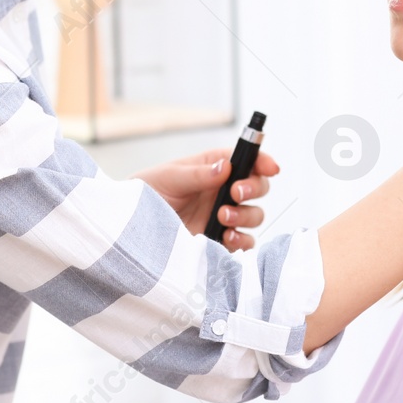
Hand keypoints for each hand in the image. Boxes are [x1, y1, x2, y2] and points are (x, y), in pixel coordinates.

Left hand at [131, 147, 280, 250]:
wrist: (131, 228)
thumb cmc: (147, 193)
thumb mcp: (169, 177)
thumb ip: (198, 174)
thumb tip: (225, 167)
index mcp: (214, 168)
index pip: (247, 160)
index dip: (263, 161)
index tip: (270, 167)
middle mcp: (223, 191)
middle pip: (258, 188)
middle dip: (254, 189)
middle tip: (235, 193)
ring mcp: (223, 217)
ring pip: (254, 215)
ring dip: (245, 216)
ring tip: (222, 217)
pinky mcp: (219, 241)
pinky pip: (244, 242)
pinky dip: (242, 240)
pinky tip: (227, 237)